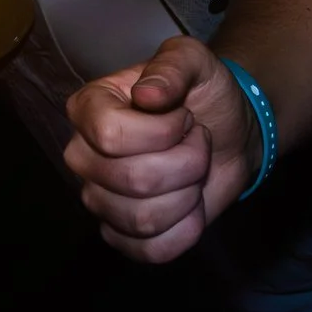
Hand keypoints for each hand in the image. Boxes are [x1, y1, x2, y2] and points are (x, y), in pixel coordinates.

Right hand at [63, 36, 258, 261]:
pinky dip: (184, 232)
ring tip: (194, 172)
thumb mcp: (195, 60)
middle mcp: (83, 154)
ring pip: (142, 219)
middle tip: (197, 144)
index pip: (110, 135)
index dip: (162, 132)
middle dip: (186, 163)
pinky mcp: (120, 234)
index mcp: (89, 107)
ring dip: (188, 196)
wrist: (228, 134)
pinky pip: (149, 251)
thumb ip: (172, 66)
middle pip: (131, 179)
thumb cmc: (204, 93)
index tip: (184, 117)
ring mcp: (98, 198)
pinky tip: (192, 207)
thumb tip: (146, 95)